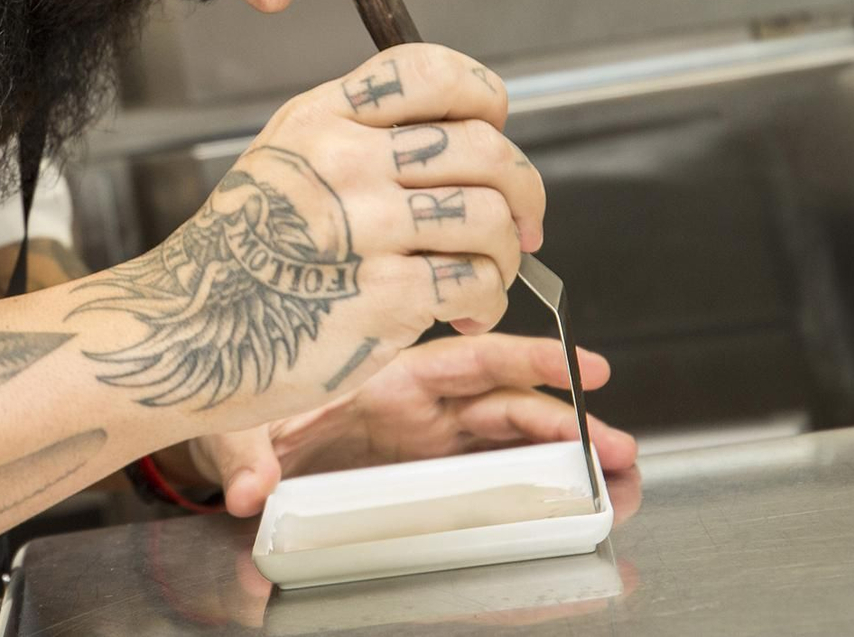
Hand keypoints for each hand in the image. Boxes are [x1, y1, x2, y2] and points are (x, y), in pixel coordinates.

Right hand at [72, 44, 544, 423]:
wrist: (183, 332)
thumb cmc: (234, 258)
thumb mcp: (279, 162)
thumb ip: (357, 137)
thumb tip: (462, 141)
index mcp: (320, 120)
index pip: (429, 71)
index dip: (482, 95)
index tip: (495, 125)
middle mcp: (343, 162)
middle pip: (482, 148)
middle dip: (524, 189)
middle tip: (523, 220)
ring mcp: (363, 229)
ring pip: (490, 218)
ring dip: (506, 254)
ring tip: (486, 274)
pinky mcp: (381, 298)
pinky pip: (474, 284)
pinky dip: (486, 301)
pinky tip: (463, 311)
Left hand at [186, 334, 637, 515]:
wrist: (236, 435)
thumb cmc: (244, 410)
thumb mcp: (239, 426)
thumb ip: (246, 458)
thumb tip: (247, 492)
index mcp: (386, 376)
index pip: (472, 360)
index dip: (532, 361)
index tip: (585, 368)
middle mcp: (417, 404)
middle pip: (507, 404)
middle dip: (567, 421)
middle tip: (618, 447)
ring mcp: (427, 438)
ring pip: (510, 438)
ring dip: (563, 453)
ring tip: (613, 475)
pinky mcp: (426, 471)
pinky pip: (492, 469)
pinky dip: (534, 478)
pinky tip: (569, 493)